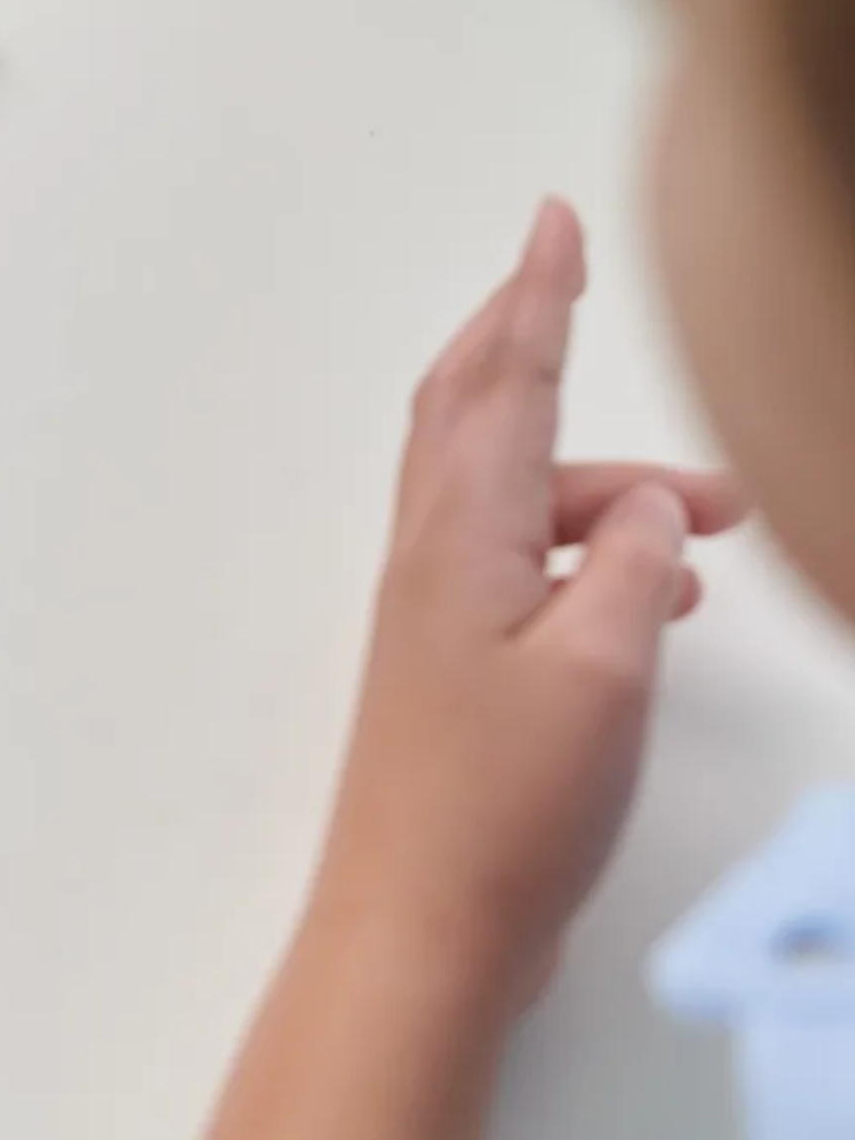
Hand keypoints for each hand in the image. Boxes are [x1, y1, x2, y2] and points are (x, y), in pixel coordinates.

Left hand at [308, 199, 745, 1016]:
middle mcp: (436, 548)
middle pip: (473, 403)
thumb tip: (651, 505)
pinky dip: (590, 549)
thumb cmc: (503, 801)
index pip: (506, 377)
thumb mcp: (604, 671)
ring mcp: (437, 604)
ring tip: (720, 515)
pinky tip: (658, 592)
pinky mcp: (453, 659)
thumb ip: (636, 567)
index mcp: (465, 529)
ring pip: (516, 489)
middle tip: (569, 278)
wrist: (420, 922)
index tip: (554, 217)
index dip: (538, 291)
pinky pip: (523, 559)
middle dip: (525, 334)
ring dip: (608, 482)